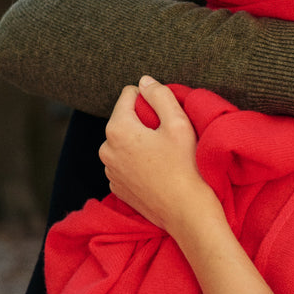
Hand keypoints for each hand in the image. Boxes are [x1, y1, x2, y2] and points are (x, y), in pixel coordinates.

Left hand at [99, 76, 215, 231]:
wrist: (186, 212)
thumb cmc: (186, 166)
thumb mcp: (179, 123)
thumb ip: (159, 95)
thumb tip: (144, 81)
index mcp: (118, 129)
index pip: (129, 94)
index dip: (151, 100)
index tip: (167, 118)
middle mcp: (106, 149)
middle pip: (125, 119)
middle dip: (144, 123)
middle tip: (168, 139)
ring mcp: (110, 170)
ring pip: (125, 142)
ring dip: (141, 144)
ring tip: (164, 158)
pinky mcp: (117, 186)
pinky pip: (125, 163)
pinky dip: (138, 163)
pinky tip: (157, 173)